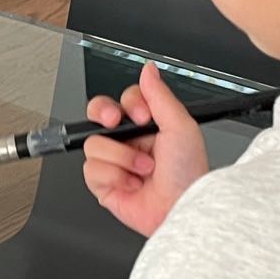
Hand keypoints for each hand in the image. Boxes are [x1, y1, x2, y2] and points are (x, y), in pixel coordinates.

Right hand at [81, 62, 208, 236]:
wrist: (180, 209)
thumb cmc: (188, 174)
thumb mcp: (180, 127)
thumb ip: (160, 95)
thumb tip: (149, 69)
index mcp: (148, 125)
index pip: (122, 100)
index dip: (127, 104)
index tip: (141, 115)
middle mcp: (129, 142)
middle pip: (97, 114)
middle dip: (103, 113)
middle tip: (116, 124)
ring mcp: (114, 162)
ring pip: (94, 144)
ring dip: (123, 158)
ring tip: (144, 170)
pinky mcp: (103, 184)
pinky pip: (91, 169)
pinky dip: (115, 177)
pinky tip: (132, 184)